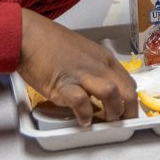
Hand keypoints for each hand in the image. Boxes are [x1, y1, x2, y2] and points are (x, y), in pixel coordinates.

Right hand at [18, 9, 136, 126]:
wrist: (28, 35)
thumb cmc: (52, 43)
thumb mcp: (84, 52)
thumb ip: (95, 68)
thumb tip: (101, 89)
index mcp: (105, 59)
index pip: (129, 82)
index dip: (131, 101)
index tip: (127, 112)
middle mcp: (99, 66)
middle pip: (127, 91)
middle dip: (129, 111)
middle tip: (121, 123)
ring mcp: (83, 75)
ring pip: (111, 94)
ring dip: (112, 112)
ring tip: (104, 122)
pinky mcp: (64, 85)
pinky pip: (81, 102)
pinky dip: (85, 114)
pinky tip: (83, 121)